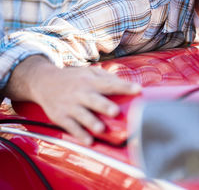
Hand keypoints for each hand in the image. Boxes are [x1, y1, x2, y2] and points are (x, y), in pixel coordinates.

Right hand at [4, 55, 140, 144]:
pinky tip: (89, 141)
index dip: (125, 87)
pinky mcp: (61, 117)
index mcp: (91, 81)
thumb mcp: (90, 72)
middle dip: (105, 106)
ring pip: (82, 115)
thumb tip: (130, 85)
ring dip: (92, 122)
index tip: (138, 90)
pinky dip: (80, 134)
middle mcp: (81, 93)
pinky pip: (71, 127)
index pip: (110, 84)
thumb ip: (109, 78)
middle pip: (94, 100)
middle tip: (115, 111)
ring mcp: (70, 106)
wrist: (44, 82)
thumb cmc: (75, 78)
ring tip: (102, 129)